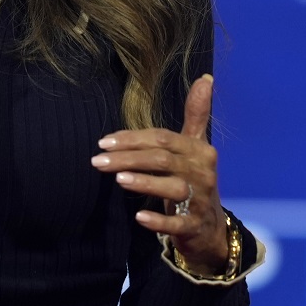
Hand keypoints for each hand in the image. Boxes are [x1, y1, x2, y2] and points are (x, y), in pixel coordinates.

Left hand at [90, 74, 229, 273]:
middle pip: (162, 159)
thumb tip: (205, 78)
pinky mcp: (195, 225)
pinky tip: (139, 217)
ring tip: (118, 179)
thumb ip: (196, 114)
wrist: (208, 227)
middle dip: (128, 158)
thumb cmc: (192, 179)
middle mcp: (203, 173)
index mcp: (200, 150)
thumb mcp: (195, 147)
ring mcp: (201, 200)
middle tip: (97, 160)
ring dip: (145, 182)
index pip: (163, 138)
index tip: (104, 141)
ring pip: (172, 188)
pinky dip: (160, 221)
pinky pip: (178, 224)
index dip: (133, 138)